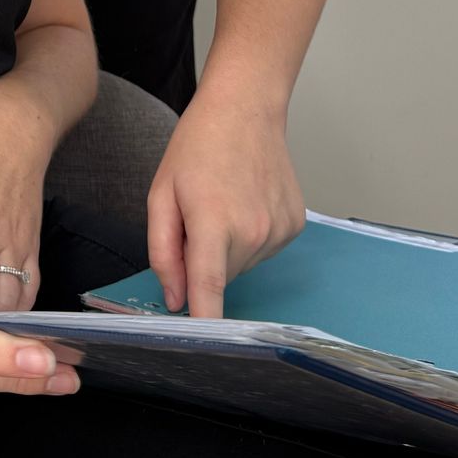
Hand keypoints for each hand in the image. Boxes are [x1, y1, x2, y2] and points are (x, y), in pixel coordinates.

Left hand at [146, 91, 305, 318]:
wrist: (246, 108)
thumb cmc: (198, 145)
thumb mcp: (162, 193)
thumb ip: (163, 251)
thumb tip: (175, 299)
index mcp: (214, 223)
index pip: (210, 290)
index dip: (205, 325)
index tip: (202, 348)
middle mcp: (253, 232)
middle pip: (221, 277)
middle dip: (204, 261)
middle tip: (197, 216)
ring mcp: (279, 230)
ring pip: (242, 265)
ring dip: (228, 247)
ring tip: (223, 202)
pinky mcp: (294, 226)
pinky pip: (263, 249)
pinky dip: (250, 236)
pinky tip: (245, 201)